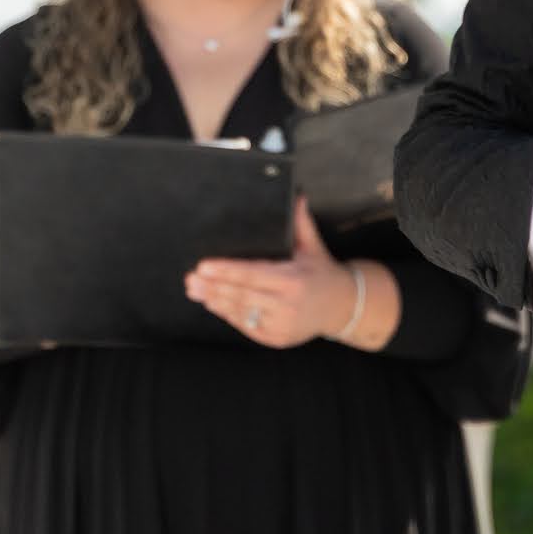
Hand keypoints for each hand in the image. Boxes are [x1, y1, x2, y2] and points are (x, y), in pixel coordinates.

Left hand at [187, 202, 361, 347]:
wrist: (342, 307)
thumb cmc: (322, 272)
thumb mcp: (313, 245)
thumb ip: (300, 222)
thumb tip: (296, 195)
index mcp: (293, 280)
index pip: (252, 274)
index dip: (226, 271)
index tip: (204, 266)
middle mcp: (287, 305)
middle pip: (241, 295)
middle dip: (213, 287)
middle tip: (191, 279)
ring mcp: (281, 325)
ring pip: (241, 312)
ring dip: (216, 301)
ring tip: (196, 290)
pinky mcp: (276, 338)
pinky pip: (247, 325)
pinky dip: (229, 315)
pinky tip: (214, 304)